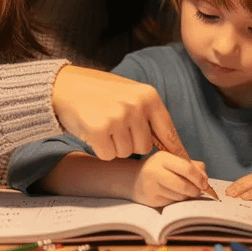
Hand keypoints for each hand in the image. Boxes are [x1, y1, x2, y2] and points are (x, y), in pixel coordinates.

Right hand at [51, 65, 189, 160]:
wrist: (65, 86)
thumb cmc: (99, 93)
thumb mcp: (130, 95)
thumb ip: (149, 116)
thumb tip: (172, 147)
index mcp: (148, 96)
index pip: (168, 131)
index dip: (176, 151)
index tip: (186, 164)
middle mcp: (136, 106)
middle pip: (144, 147)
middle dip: (130, 143)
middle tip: (114, 127)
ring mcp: (118, 117)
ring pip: (126, 152)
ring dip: (114, 146)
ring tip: (103, 126)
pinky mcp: (100, 129)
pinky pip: (109, 155)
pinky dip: (101, 150)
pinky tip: (94, 132)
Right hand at [127, 151, 209, 207]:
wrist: (134, 179)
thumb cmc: (159, 169)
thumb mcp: (172, 161)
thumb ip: (192, 165)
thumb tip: (204, 178)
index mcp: (163, 158)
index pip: (187, 168)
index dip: (199, 177)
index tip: (205, 183)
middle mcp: (155, 171)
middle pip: (184, 185)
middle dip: (195, 190)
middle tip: (198, 190)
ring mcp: (152, 187)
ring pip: (180, 196)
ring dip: (186, 196)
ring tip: (182, 191)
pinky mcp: (151, 200)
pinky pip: (172, 203)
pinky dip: (177, 201)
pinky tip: (172, 195)